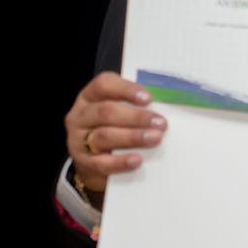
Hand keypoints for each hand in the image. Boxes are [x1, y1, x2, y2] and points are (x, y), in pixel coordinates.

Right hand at [64, 73, 166, 194]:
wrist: (94, 161)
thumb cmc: (113, 128)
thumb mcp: (120, 112)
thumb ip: (137, 106)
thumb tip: (168, 106)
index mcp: (90, 96)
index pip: (103, 85)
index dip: (126, 89)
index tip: (149, 98)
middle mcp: (81, 116)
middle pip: (106, 112)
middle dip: (136, 117)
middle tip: (161, 123)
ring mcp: (78, 140)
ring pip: (104, 136)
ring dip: (132, 137)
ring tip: (155, 139)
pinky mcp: (84, 162)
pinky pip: (102, 162)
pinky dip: (121, 162)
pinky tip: (137, 160)